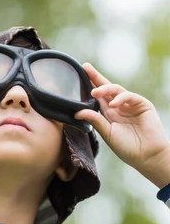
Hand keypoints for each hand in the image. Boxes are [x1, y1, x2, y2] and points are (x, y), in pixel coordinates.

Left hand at [75, 63, 169, 186]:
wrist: (147, 156)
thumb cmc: (127, 148)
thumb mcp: (107, 133)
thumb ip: (95, 121)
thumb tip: (77, 112)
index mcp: (109, 114)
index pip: (97, 97)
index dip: (89, 86)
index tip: (77, 76)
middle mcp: (119, 107)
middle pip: (106, 88)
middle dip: (96, 77)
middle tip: (85, 67)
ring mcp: (130, 104)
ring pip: (116, 90)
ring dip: (105, 89)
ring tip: (94, 92)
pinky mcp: (142, 104)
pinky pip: (129, 96)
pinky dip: (120, 98)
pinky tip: (113, 104)